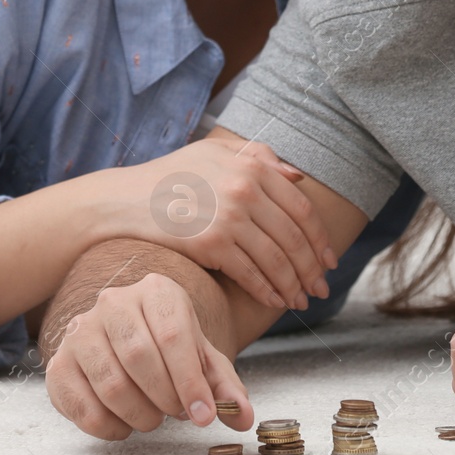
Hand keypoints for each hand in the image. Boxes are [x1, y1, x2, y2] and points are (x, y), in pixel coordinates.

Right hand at [46, 272, 252, 439]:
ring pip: (111, 383)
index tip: (204, 416)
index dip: (191, 382)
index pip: (173, 335)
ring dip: (139, 414)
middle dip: (165, 397)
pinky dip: (108, 426)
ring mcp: (81, 331)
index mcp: (156, 291)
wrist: (124, 337)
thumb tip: (243, 418)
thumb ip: (224, 387)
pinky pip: (81, 405)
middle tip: (176, 414)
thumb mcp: (201, 358)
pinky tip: (124, 423)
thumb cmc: (168, 346)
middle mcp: (114, 302)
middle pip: (140, 357)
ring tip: (153, 417)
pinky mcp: (59, 363)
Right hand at [124, 136, 336, 310]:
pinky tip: (275, 301)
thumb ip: (258, 158)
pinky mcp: (211, 244)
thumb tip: (298, 178)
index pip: (301, 208)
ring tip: (301, 301)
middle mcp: (245, 190)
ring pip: (276, 259)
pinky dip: (267, 291)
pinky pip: (250, 273)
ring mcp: (228, 218)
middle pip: (293, 238)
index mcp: (252, 167)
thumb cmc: (171, 176)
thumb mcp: (214, 152)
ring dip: (294, 284)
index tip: (329, 260)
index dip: (320, 238)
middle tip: (320, 289)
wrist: (125, 200)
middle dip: (312, 269)